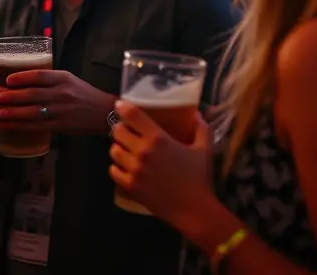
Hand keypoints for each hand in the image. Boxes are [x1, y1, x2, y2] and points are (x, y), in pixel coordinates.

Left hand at [0, 69, 115, 134]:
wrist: (103, 112)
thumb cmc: (84, 94)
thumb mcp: (69, 80)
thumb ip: (49, 79)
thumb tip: (23, 78)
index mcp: (64, 78)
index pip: (40, 76)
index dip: (23, 77)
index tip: (8, 80)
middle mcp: (62, 94)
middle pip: (33, 94)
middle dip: (13, 96)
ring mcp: (61, 111)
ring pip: (33, 112)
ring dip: (14, 112)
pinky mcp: (60, 125)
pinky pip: (37, 126)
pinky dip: (22, 125)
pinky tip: (11, 124)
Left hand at [108, 101, 213, 227]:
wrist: (194, 210)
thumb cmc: (199, 178)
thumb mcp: (204, 148)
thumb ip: (200, 128)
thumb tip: (196, 113)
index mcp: (158, 139)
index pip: (132, 115)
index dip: (123, 107)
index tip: (120, 105)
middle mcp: (142, 151)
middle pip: (118, 131)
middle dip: (121, 128)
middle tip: (127, 131)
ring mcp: (134, 170)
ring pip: (113, 150)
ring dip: (119, 148)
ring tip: (127, 150)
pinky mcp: (130, 186)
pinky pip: (113, 171)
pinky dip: (117, 167)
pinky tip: (126, 167)